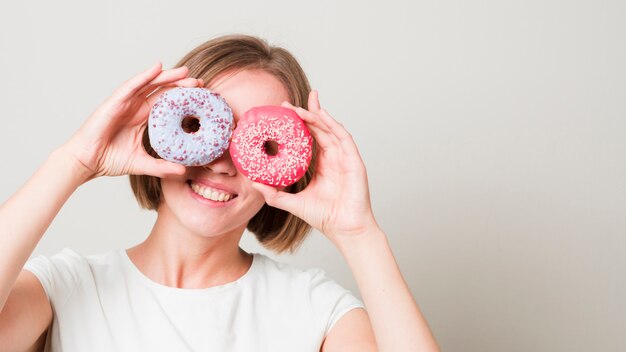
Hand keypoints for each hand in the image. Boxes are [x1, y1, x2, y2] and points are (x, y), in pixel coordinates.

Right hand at [61, 62, 202, 180]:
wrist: (86, 162)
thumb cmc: (109, 160)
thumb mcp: (142, 163)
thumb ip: (162, 166)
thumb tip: (184, 172)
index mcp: (143, 118)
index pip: (167, 103)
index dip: (183, 98)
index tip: (201, 96)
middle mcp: (135, 107)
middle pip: (161, 90)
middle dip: (180, 85)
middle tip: (199, 82)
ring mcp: (124, 103)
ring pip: (149, 84)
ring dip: (167, 76)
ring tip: (184, 71)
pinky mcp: (113, 102)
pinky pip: (130, 86)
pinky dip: (144, 76)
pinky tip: (157, 68)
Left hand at [252, 91, 379, 244]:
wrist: (344, 230)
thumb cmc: (324, 217)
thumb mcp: (292, 203)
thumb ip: (274, 194)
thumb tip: (254, 183)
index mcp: (322, 164)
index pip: (310, 138)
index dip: (298, 124)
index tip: (282, 114)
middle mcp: (334, 158)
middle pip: (320, 128)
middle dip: (306, 113)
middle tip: (287, 103)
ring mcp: (345, 158)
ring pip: (330, 129)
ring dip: (316, 115)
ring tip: (302, 104)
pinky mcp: (354, 161)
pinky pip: (343, 138)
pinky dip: (333, 125)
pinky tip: (322, 115)